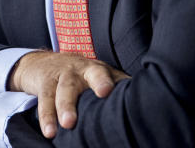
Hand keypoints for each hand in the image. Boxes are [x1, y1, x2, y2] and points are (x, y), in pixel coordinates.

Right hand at [10, 51, 129, 138]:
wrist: (45, 61)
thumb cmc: (83, 74)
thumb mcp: (102, 74)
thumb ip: (120, 85)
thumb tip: (151, 103)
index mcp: (95, 70)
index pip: (100, 74)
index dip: (103, 81)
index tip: (106, 92)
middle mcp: (76, 71)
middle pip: (73, 83)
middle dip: (74, 100)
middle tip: (75, 117)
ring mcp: (59, 77)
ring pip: (59, 92)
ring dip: (61, 109)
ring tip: (64, 126)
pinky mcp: (44, 84)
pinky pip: (44, 100)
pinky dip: (46, 117)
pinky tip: (49, 132)